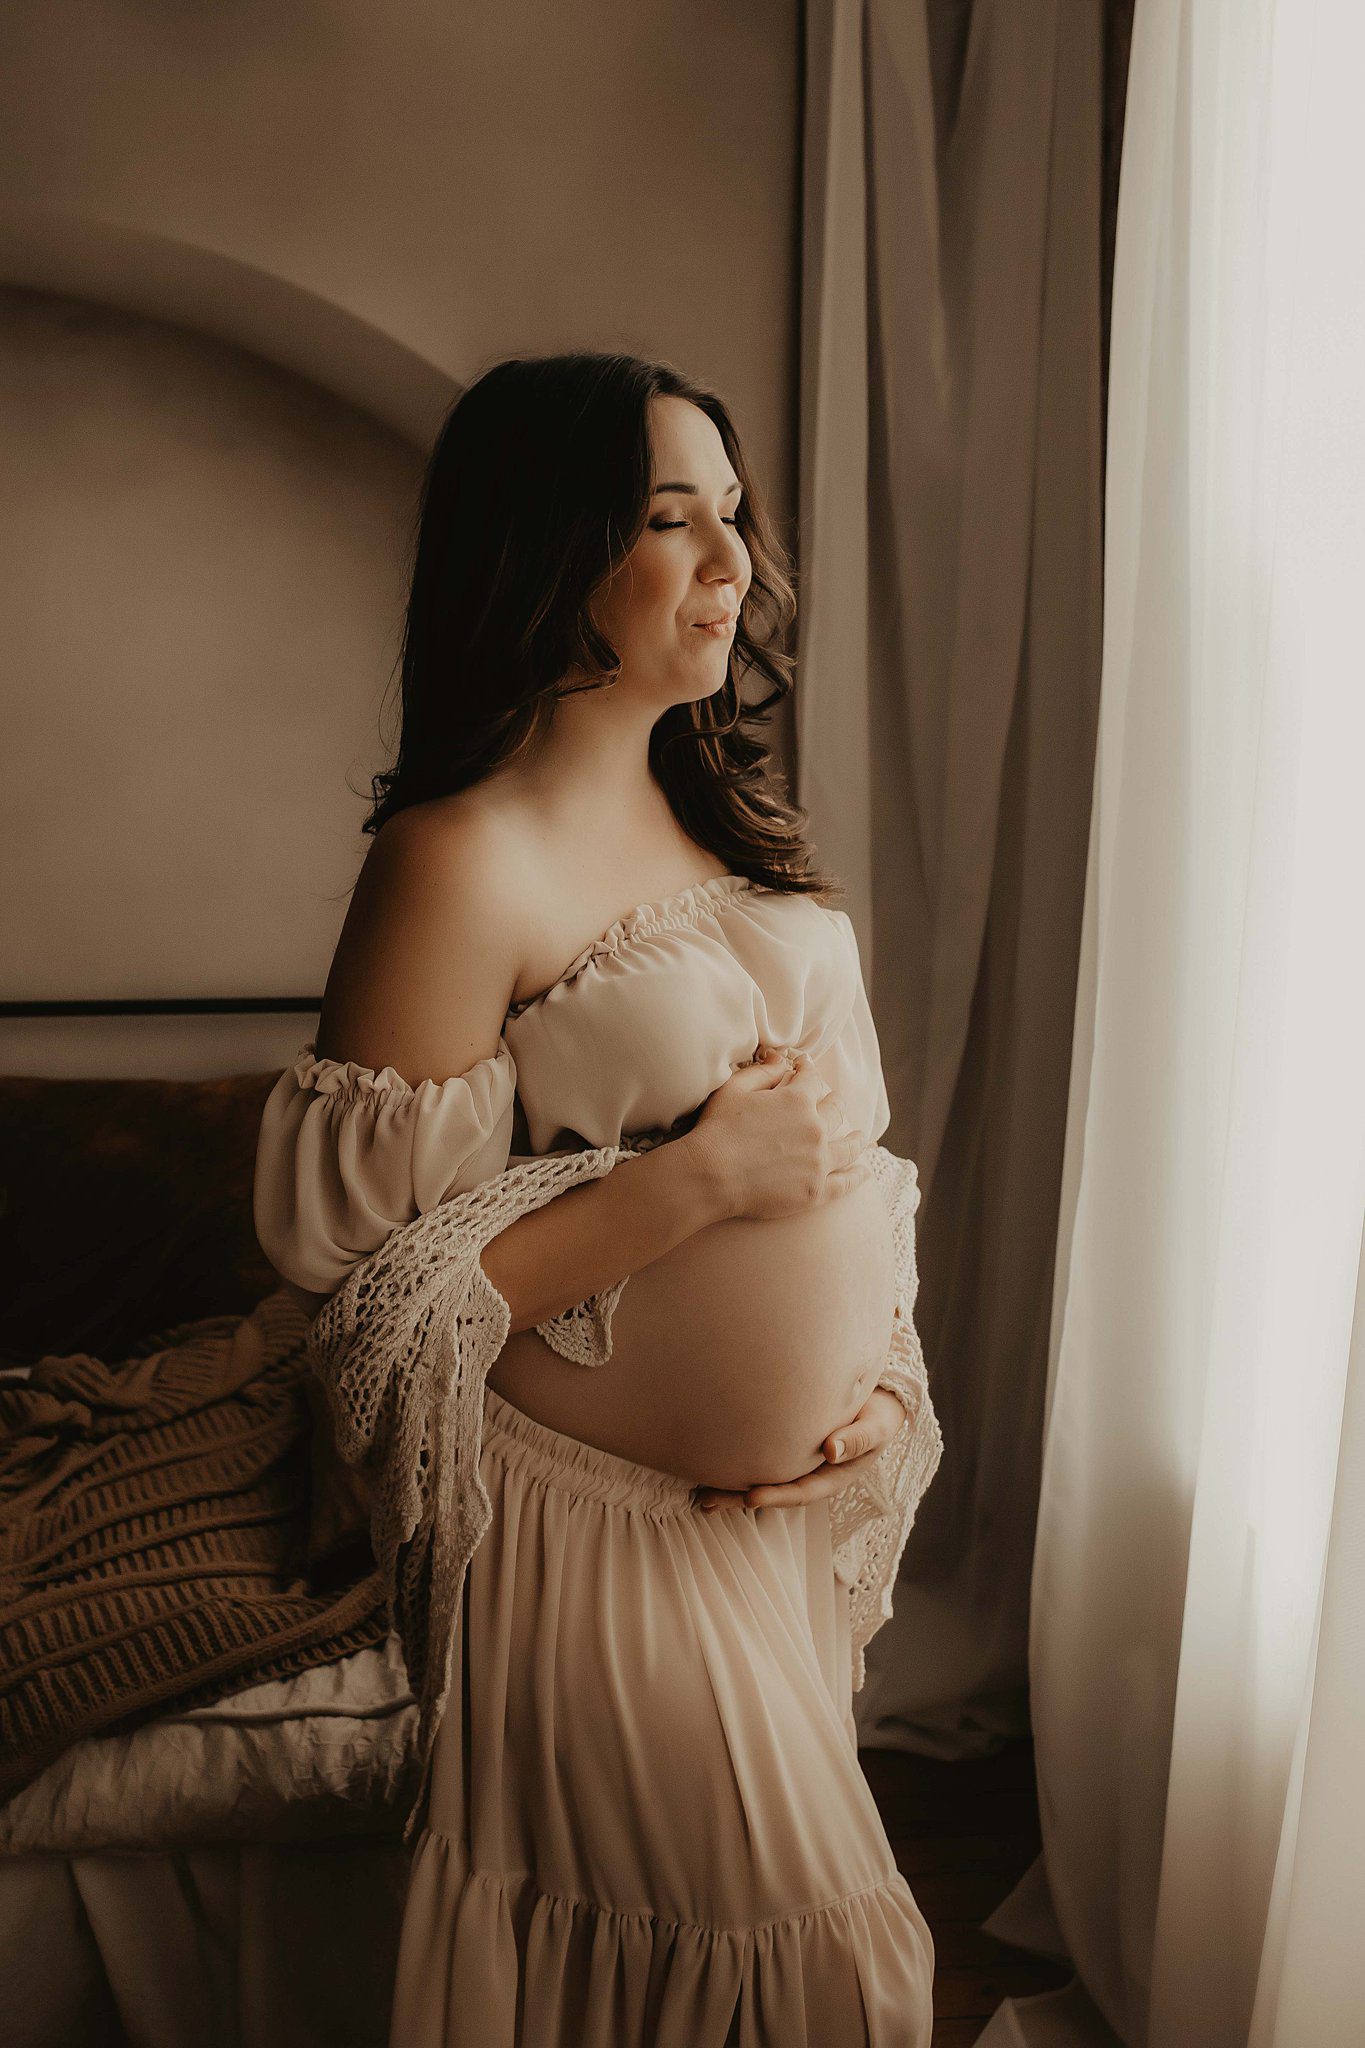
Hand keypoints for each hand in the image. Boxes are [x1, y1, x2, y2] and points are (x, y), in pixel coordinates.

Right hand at [686, 1046, 870, 1223]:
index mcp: (797, 1100)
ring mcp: (818, 1161)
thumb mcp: (734, 1090)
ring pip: (848, 1147)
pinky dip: (857, 1176)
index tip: (805, 1067)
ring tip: (860, 1137)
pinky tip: (864, 1172)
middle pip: (835, 1111)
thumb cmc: (718, 1130)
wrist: (711, 1175)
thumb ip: (762, 1072)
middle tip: (834, 1102)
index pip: (812, 1079)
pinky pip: (844, 1183)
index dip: (808, 1070)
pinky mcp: (815, 1191)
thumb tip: (780, 1058)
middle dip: (834, 1102)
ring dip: (856, 1139)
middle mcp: (815, 1128)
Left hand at [692, 1386, 906, 1512]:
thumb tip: (831, 1451)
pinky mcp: (786, 1445)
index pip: (801, 1490)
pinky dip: (737, 1463)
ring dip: (731, 1487)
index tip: (750, 1497)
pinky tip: (710, 1464)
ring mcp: (797, 1462)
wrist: (879, 1397)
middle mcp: (810, 1474)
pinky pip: (760, 1458)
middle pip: (773, 1490)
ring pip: (761, 1477)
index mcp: (833, 1476)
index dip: (776, 1496)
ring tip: (698, 1494)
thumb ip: (858, 1438)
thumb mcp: (876, 1425)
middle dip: (739, 1498)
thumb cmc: (879, 1412)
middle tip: (707, 1501)